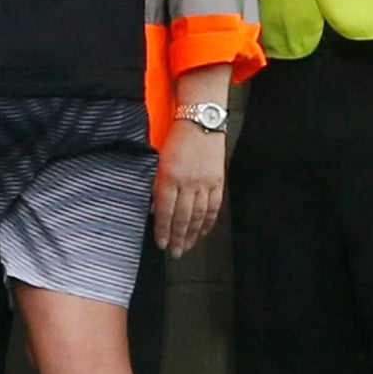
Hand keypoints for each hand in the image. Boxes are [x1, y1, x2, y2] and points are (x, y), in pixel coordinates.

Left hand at [153, 118, 225, 257]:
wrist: (200, 121)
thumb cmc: (176, 138)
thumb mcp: (159, 159)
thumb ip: (156, 184)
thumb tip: (154, 209)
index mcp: (170, 176)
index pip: (165, 210)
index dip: (163, 230)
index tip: (160, 243)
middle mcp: (188, 182)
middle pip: (182, 217)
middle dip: (177, 237)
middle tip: (174, 252)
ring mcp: (205, 182)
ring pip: (199, 215)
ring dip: (192, 234)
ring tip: (187, 246)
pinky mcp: (217, 180)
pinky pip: (213, 206)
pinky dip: (208, 221)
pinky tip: (203, 231)